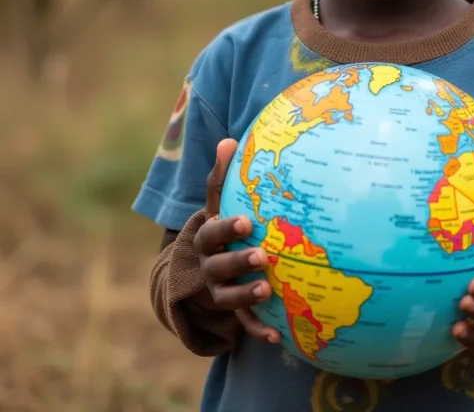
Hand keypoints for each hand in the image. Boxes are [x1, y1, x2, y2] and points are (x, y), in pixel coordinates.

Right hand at [192, 138, 280, 343]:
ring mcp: (217, 292)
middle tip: (263, 256)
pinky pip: (243, 324)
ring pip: (227, 296)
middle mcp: (207, 266)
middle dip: (238, 261)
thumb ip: (221, 178)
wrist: (193, 274)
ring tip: (266, 290)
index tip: (247, 222)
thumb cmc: (216, 229)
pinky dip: (258, 330)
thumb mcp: (216, 204)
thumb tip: (228, 140)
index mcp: (205, 238)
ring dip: (245, 295)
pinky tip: (277, 336)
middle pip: (218, 266)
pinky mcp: (229, 313)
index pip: (212, 232)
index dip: (227, 228)